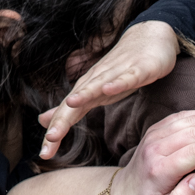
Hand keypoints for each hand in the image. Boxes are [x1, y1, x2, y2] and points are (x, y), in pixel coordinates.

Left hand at [39, 21, 179, 158]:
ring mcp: (115, 74)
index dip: (56, 133)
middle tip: (49, 139)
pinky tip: (108, 89)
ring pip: (97, 87)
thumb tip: (45, 121)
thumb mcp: (97, 93)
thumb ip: (74, 109)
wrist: (149, 40)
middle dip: (62, 121)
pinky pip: (126, 78)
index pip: (67, 115)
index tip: (45, 154)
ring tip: (69, 106)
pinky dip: (116, 83)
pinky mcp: (137, 69)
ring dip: (83, 95)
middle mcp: (96, 82)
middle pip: (76, 103)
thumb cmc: (123, 70)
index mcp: (87, 92)